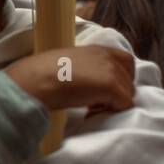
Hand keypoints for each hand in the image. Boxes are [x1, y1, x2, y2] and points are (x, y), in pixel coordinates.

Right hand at [4, 45, 134, 114]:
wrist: (34, 81)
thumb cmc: (38, 74)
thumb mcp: (63, 63)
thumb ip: (80, 68)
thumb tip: (81, 83)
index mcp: (95, 49)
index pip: (124, 61)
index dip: (116, 78)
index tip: (97, 90)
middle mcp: (106, 56)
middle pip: (129, 78)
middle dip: (117, 92)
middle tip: (94, 102)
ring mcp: (112, 71)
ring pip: (128, 93)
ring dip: (112, 103)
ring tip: (89, 109)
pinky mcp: (113, 87)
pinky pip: (125, 105)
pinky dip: (109, 113)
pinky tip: (88, 113)